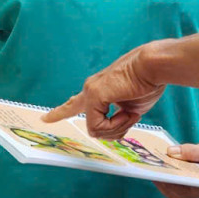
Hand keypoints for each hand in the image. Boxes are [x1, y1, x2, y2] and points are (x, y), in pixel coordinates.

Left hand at [42, 44, 170, 137]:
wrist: (153, 67)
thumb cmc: (147, 83)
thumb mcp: (131, 107)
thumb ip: (118, 117)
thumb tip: (114, 130)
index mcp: (99, 90)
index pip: (74, 103)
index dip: (60, 112)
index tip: (44, 119)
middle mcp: (90, 89)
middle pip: (82, 118)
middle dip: (109, 128)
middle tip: (124, 117)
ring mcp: (90, 91)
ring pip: (95, 130)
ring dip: (118, 128)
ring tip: (132, 113)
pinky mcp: (94, 95)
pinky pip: (98, 127)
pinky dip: (116, 126)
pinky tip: (128, 113)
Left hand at [154, 142, 198, 197]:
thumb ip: (193, 152)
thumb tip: (170, 151)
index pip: (184, 184)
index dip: (171, 176)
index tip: (162, 165)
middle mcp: (188, 195)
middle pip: (170, 184)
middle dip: (160, 171)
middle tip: (149, 159)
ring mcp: (179, 194)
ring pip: (163, 183)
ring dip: (155, 171)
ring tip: (147, 158)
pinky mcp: (171, 190)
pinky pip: (160, 181)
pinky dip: (156, 171)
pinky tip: (151, 160)